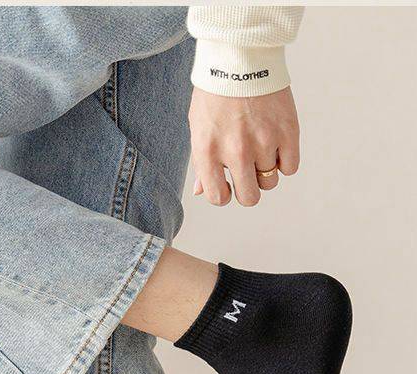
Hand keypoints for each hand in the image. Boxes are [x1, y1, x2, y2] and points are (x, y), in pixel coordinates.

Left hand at [189, 86, 299, 206]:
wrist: (240, 57)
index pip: (219, 198)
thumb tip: (202, 191)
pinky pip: (291, 167)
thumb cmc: (215, 95)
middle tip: (246, 171)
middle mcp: (236, 151)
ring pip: (270, 181)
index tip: (227, 184)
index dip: (224, 194)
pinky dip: (285, 161)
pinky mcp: (287, 130)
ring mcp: (263, 141)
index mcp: (208, 152)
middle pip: (249, 197)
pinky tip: (276, 145)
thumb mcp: (199, 128)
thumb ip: (201, 163)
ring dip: (266, 170)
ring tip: (260, 147)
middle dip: (247, 188)